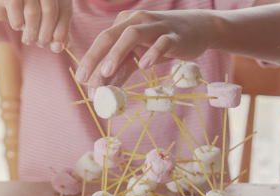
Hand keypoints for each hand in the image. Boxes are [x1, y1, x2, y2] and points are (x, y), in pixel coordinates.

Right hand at [0, 0, 72, 50]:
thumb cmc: (25, 12)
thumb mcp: (44, 22)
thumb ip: (57, 31)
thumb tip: (63, 46)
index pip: (65, 9)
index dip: (63, 30)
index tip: (57, 46)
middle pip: (50, 10)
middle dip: (46, 33)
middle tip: (41, 44)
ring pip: (33, 12)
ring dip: (32, 32)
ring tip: (28, 40)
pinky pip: (15, 7)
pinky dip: (17, 22)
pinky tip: (17, 26)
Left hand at [75, 10, 218, 90]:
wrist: (198, 29)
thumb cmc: (163, 42)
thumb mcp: (140, 55)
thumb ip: (121, 70)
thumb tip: (101, 89)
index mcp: (124, 23)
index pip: (102, 41)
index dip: (90, 60)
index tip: (81, 80)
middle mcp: (136, 21)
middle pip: (110, 35)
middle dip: (95, 56)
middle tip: (86, 78)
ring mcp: (155, 26)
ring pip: (132, 35)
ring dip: (117, 52)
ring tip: (108, 71)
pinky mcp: (174, 35)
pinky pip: (161, 42)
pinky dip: (152, 53)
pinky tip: (144, 66)